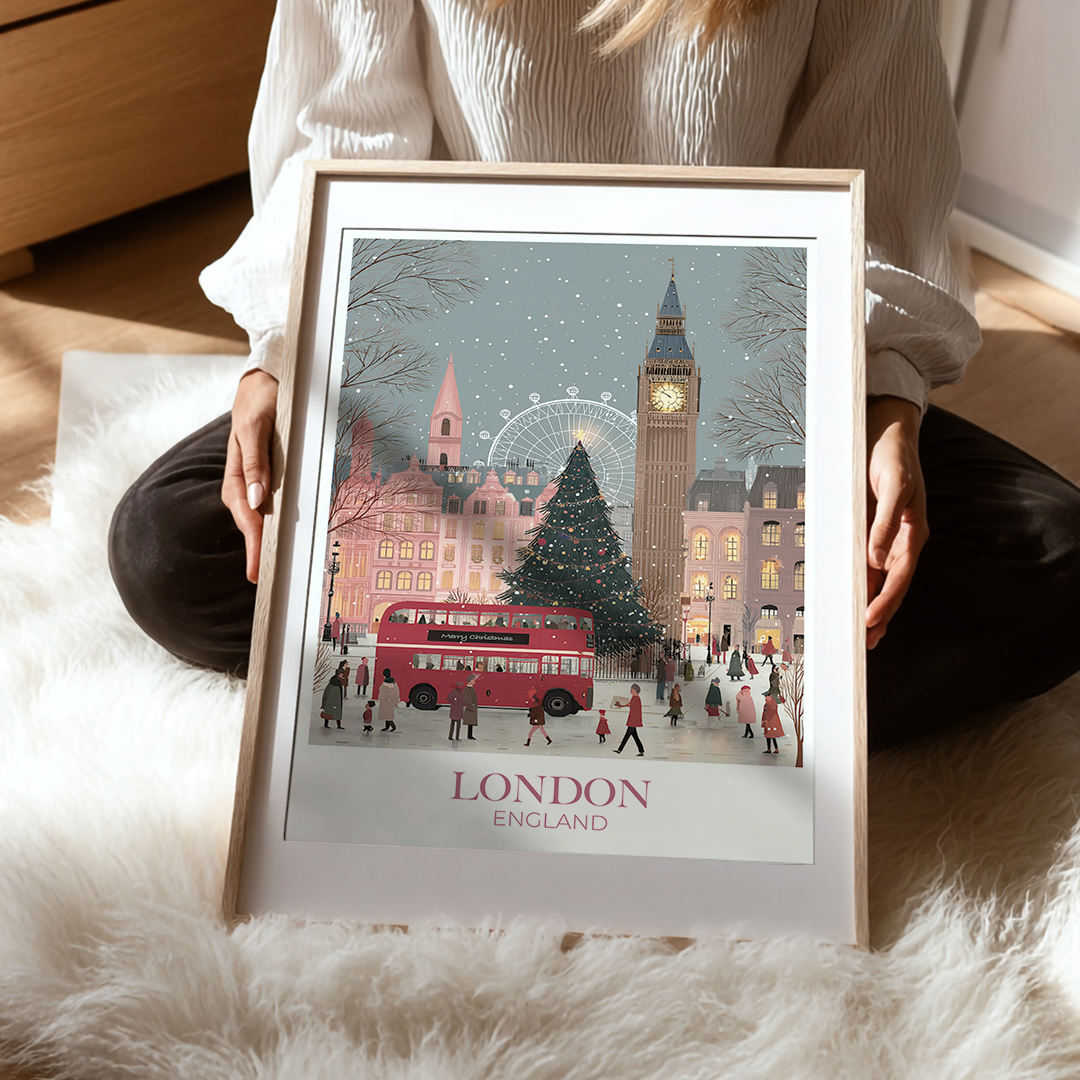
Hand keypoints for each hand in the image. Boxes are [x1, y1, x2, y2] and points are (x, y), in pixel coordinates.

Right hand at [222, 369, 278, 582]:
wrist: (264, 381)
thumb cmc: (259, 401)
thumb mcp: (257, 425)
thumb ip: (255, 461)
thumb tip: (256, 500)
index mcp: (237, 474)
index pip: (246, 517)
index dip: (253, 545)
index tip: (257, 571)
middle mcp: (245, 482)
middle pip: (251, 524)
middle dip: (258, 552)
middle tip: (267, 583)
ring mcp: (256, 481)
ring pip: (260, 518)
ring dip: (265, 542)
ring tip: (272, 570)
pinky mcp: (267, 478)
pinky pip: (270, 506)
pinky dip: (274, 524)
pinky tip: (282, 538)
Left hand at [865, 396, 928, 648]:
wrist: (886, 429)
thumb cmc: (893, 454)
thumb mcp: (893, 483)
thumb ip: (886, 521)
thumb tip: (876, 558)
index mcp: (913, 533)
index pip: (899, 577)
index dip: (885, 601)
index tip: (869, 621)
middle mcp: (901, 540)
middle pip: (890, 586)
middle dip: (879, 615)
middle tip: (863, 644)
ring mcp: (886, 537)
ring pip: (878, 580)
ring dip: (870, 606)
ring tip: (860, 636)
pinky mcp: (871, 530)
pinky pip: (865, 564)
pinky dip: (860, 585)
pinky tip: (852, 600)